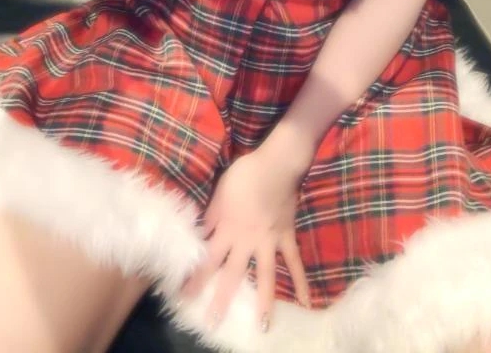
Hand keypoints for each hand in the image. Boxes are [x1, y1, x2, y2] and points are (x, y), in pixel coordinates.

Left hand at [181, 150, 309, 331]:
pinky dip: (301, 281)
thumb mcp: (220, 193)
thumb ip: (211, 216)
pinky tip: (306, 302)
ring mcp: (269, 241)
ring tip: (263, 326)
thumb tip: (199, 235)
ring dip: (264, 301)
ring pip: (266, 275)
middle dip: (221, 298)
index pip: (207, 258)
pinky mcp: (286, 237)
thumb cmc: (244, 175)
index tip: (184, 296)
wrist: (276, 164)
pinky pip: (294, 262)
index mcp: (228, 228)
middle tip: (213, 323)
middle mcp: (247, 240)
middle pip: (232, 273)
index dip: (195, 278)